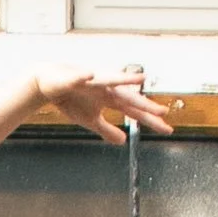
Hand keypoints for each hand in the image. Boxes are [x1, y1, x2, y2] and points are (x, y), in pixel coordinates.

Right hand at [31, 64, 174, 145]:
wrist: (49, 83)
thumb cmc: (72, 99)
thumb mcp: (90, 120)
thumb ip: (107, 129)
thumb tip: (123, 141)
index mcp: (111, 100)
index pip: (134, 112)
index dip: (150, 120)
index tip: (167, 130)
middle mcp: (106, 89)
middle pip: (128, 98)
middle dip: (144, 104)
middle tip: (162, 111)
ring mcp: (92, 81)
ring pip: (110, 81)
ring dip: (124, 79)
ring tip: (140, 79)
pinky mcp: (74, 77)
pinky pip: (79, 77)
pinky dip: (84, 76)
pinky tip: (89, 75)